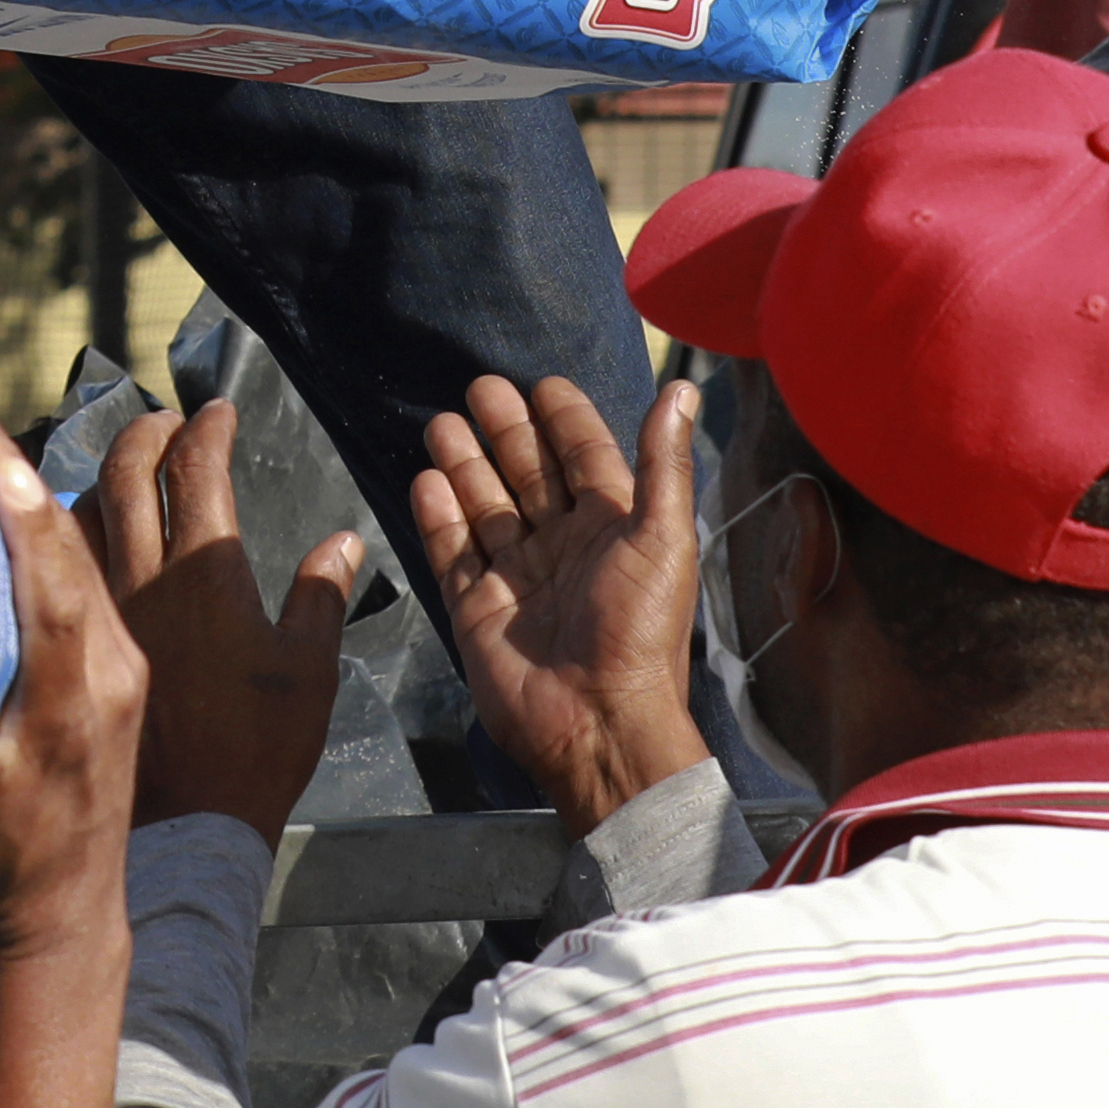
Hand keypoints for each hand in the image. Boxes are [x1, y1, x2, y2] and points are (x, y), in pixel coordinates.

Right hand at [0, 396, 145, 956]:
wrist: (68, 912)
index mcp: (74, 712)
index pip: (56, 598)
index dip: (28, 525)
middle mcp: (106, 673)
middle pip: (65, 550)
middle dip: (9, 472)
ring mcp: (114, 660)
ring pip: (74, 552)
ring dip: (20, 486)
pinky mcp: (108, 657)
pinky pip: (75, 574)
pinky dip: (34, 525)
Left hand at [83, 401, 362, 838]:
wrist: (187, 825)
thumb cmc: (256, 752)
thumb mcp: (309, 673)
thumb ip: (320, 598)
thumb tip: (341, 543)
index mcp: (207, 575)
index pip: (197, 469)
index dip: (207, 429)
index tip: (217, 412)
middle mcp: (144, 579)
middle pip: (126, 471)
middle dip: (147, 431)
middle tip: (167, 423)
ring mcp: (102, 610)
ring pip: (83, 510)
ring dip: (105, 475)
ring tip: (127, 469)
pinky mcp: (77, 644)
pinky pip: (62, 562)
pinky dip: (73, 528)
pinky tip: (84, 534)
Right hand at [412, 375, 709, 841]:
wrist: (597, 723)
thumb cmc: (640, 631)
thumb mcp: (664, 537)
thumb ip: (664, 463)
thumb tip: (682, 389)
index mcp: (613, 527)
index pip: (585, 456)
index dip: (564, 419)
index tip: (543, 384)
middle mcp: (564, 546)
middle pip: (528, 473)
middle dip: (505, 431)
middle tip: (479, 387)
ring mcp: (518, 577)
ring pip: (485, 507)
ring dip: (465, 464)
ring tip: (442, 423)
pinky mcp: (478, 610)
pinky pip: (454, 553)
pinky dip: (439, 516)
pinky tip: (426, 480)